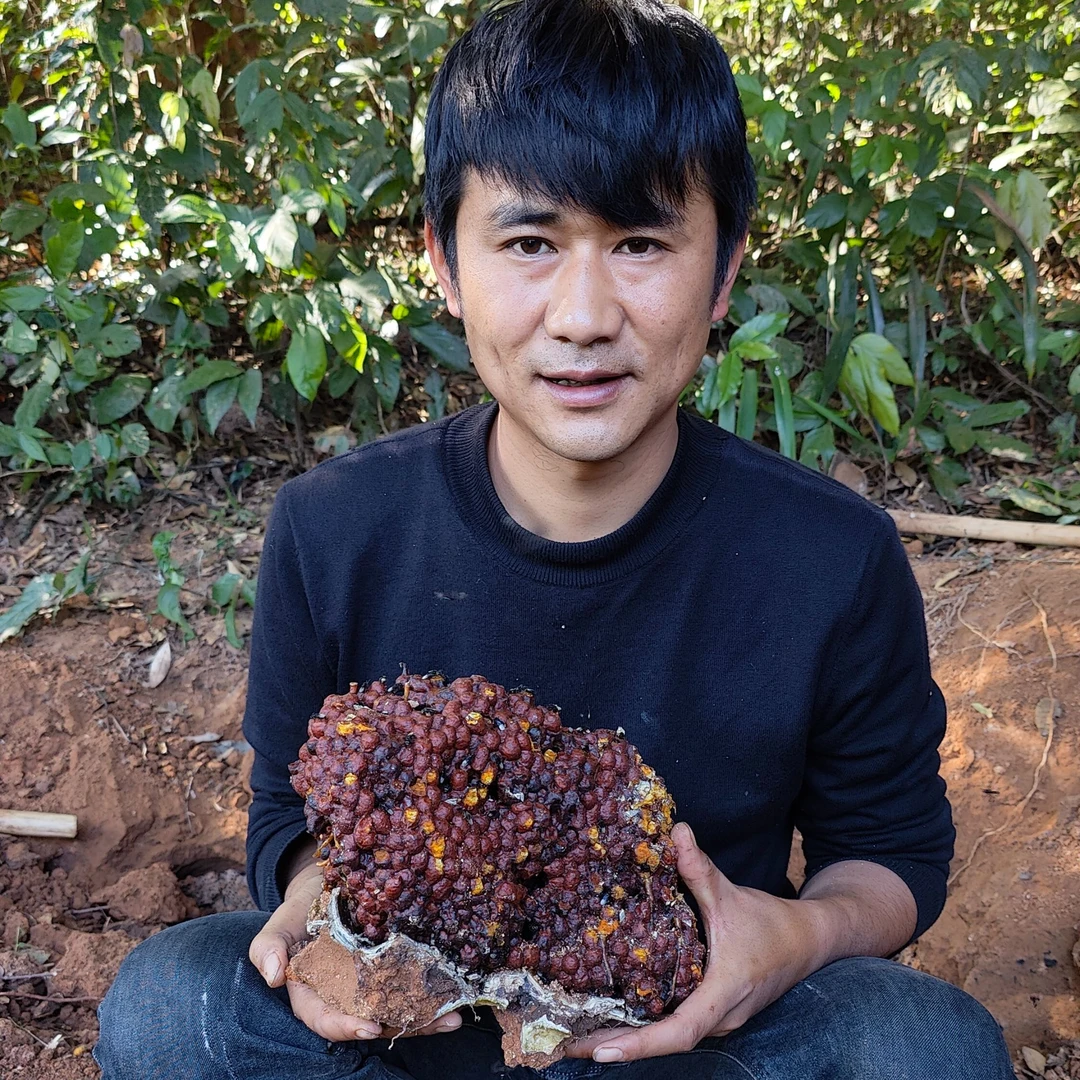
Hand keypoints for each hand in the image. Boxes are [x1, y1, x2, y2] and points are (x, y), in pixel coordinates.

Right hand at [248, 860, 461, 1041]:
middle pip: (368, 1020)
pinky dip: (430, 996)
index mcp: (312, 992)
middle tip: (430, 1022)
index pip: (324, 1017)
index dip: (345, 1026)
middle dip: (398, 1026)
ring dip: (424, 1018)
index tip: (369, 1027)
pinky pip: (409, 988)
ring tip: (452, 1016)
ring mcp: (370, 985)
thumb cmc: (303, 905)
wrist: (330, 883)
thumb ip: (269, 945)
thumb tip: (274, 977)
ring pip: (394, 1010)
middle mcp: (343, 995)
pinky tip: (455, 998)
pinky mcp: (393, 970)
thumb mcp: (282, 919)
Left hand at [565, 822, 827, 1062]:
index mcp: (724, 993)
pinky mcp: (717, 1012)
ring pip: (671, 1036)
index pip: (679, 1032)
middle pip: (666, 1041)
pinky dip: (645, 1024)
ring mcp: (720, 1019)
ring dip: (628, 1036)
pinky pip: (677, 1024)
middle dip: (617, 1044)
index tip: (599, 1050)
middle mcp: (721, 1017)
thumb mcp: (731, 896)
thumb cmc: (772, 923)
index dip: (638, 1044)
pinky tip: (615, 1013)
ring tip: (579, 1031)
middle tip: (566, 1041)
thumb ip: (700, 869)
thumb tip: (676, 831)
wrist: (809, 942)